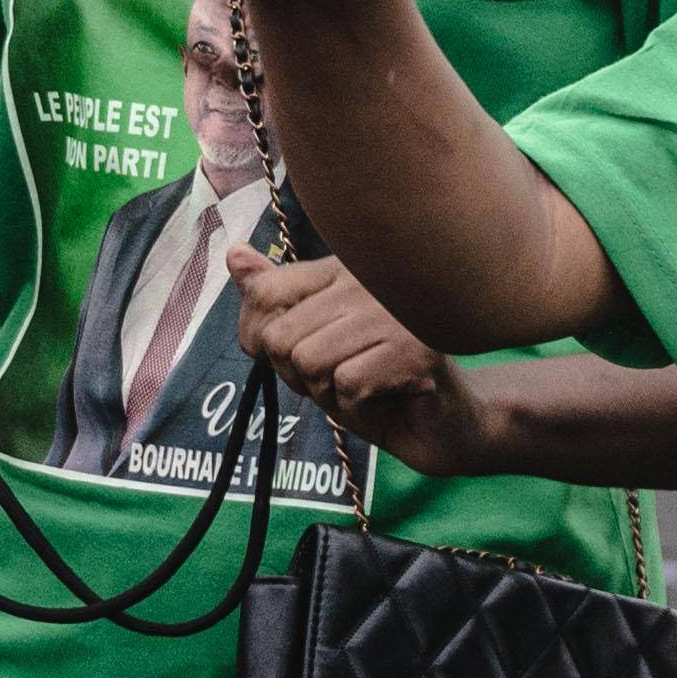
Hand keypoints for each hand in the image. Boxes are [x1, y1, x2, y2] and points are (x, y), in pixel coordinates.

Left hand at [223, 247, 506, 478]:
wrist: (442, 422)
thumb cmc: (375, 378)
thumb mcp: (314, 341)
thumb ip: (276, 301)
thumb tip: (234, 255)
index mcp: (343, 268)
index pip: (264, 292)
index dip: (258, 338)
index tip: (286, 357)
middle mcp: (370, 280)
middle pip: (280, 337)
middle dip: (298, 375)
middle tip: (339, 378)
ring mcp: (396, 313)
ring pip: (309, 362)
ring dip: (328, 393)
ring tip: (366, 386)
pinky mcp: (415, 350)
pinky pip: (345, 386)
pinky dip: (358, 407)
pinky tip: (388, 396)